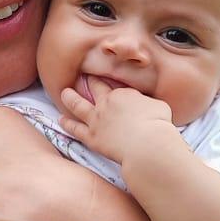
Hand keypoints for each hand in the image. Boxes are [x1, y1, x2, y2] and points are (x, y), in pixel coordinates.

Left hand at [58, 78, 174, 163]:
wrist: (147, 143)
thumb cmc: (158, 124)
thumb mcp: (158, 105)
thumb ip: (147, 103)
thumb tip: (147, 104)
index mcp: (123, 94)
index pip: (114, 86)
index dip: (109, 82)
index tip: (104, 79)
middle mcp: (106, 103)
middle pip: (94, 89)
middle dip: (89, 81)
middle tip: (82, 77)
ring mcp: (96, 120)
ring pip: (78, 105)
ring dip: (70, 98)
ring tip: (64, 93)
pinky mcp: (92, 137)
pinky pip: (76, 129)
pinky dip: (67, 124)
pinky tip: (61, 120)